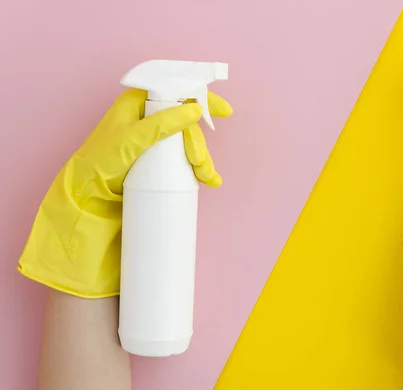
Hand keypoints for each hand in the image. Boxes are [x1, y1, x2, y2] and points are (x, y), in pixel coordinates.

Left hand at [18, 89, 231, 297]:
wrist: (87, 193)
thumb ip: (163, 123)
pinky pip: (183, 157)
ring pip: (188, 142)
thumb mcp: (132, 139)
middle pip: (187, 123)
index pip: (177, 92)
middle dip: (199, 145)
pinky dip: (196, 168)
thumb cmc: (101, 161)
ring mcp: (154, 138)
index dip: (203, 100)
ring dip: (202, 160)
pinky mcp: (157, 157)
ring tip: (208, 179)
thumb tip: (196, 109)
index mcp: (139, 102)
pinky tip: (206, 180)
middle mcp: (149, 116)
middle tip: (201, 165)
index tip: (225, 112)